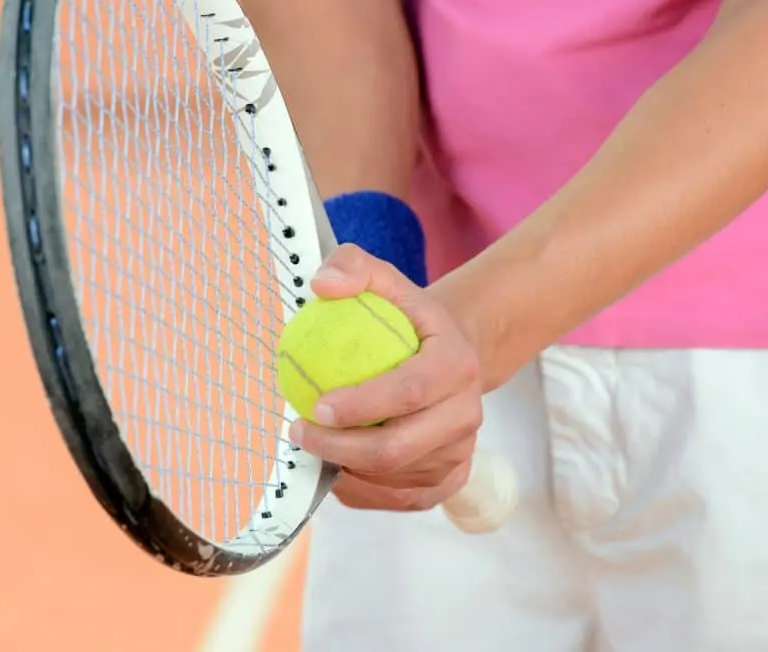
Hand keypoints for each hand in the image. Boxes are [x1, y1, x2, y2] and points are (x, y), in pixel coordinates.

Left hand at [288, 244, 484, 511]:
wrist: (451, 356)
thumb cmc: (408, 320)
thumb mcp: (386, 282)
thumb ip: (353, 268)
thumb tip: (322, 285)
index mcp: (457, 365)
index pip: (407, 392)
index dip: (360, 406)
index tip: (315, 406)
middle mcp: (467, 414)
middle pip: (398, 449)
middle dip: (340, 449)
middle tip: (299, 432)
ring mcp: (460, 453)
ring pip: (395, 479)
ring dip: (345, 470)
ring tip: (312, 446)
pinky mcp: (449, 481)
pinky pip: (399, 499)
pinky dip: (362, 491)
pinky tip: (335, 470)